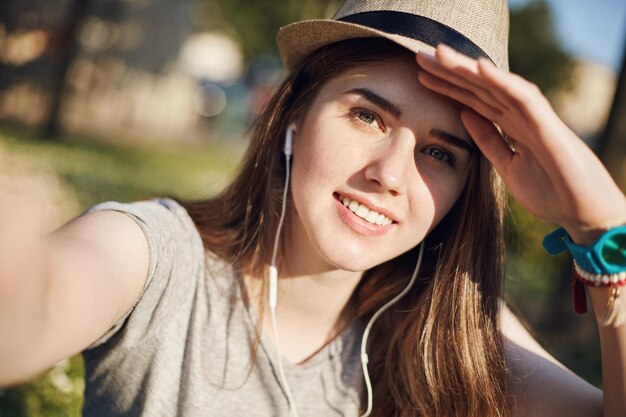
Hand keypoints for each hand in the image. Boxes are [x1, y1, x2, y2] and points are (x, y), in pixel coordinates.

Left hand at [416, 45, 625, 244]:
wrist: (586, 216)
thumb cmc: (552, 193)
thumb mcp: (507, 167)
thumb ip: (488, 141)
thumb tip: (465, 115)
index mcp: (512, 126)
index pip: (475, 100)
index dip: (448, 87)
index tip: (419, 76)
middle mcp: (522, 116)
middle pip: (482, 88)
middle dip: (451, 71)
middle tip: (419, 56)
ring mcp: (536, 119)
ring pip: (497, 86)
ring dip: (468, 68)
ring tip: (440, 53)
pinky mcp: (548, 128)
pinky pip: (524, 98)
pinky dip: (502, 81)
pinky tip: (479, 67)